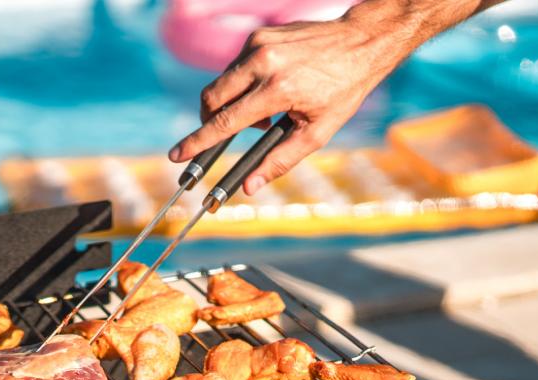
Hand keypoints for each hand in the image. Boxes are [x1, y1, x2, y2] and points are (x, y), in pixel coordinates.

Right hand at [168, 9, 423, 192]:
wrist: (360, 42)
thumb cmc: (342, 90)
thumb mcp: (318, 133)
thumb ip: (280, 161)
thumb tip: (249, 187)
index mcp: (278, 89)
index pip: (226, 122)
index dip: (198, 142)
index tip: (176, 155)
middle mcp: (263, 62)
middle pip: (211, 99)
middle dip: (210, 122)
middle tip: (226, 134)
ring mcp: (258, 44)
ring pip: (221, 84)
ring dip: (232, 104)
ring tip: (266, 111)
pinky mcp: (258, 35)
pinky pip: (235, 68)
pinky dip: (243, 84)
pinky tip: (270, 88)